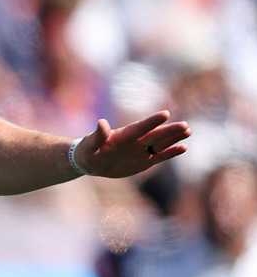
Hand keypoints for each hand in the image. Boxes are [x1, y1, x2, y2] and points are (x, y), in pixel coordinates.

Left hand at [76, 111, 190, 177]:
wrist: (92, 162)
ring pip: (161, 143)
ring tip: (188, 131)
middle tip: (185, 125)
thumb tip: (101, 123)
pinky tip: (183, 147)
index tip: (165, 114)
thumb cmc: (89, 150)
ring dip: (174, 138)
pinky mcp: (144, 161)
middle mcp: (136, 141)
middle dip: (169, 131)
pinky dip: (171, 152)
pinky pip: (160, 157)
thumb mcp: (90, 144)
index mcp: (124, 135)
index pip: (140, 127)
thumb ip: (98, 135)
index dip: (151, 122)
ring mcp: (142, 150)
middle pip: (155, 135)